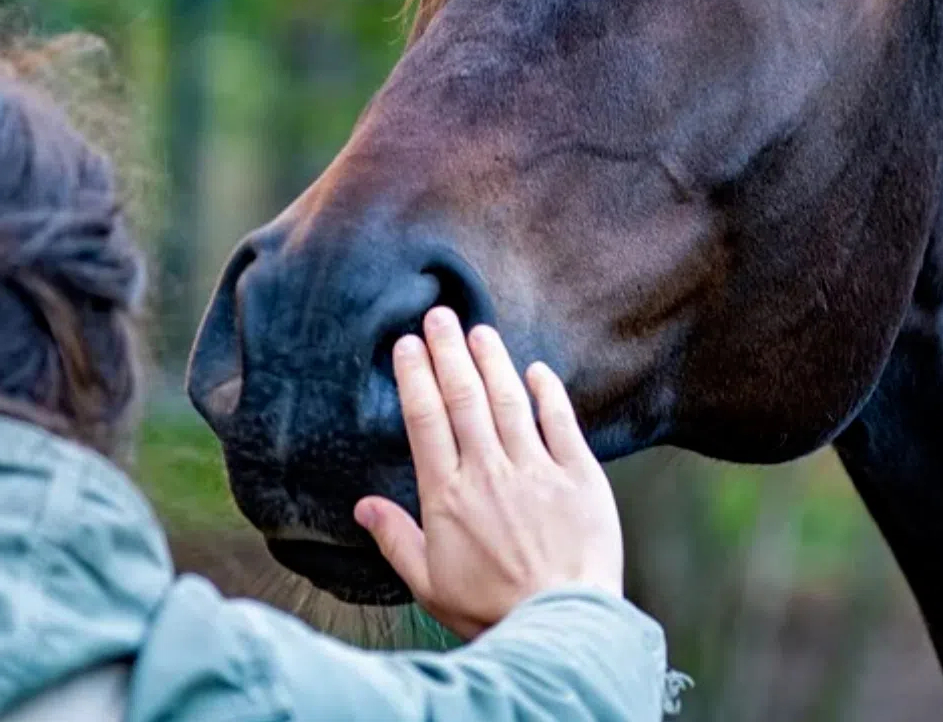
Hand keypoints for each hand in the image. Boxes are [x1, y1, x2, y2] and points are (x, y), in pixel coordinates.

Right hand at [353, 307, 624, 639]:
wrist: (560, 627)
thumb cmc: (491, 611)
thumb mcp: (429, 584)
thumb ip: (396, 539)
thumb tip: (362, 507)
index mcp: (448, 496)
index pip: (425, 421)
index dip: (415, 377)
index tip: (407, 346)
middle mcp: (489, 473)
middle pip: (463, 397)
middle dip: (448, 352)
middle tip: (438, 316)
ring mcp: (536, 471)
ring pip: (509, 401)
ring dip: (492, 361)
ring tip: (479, 330)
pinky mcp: (580, 477)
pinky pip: (561, 423)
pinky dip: (549, 393)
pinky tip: (537, 370)